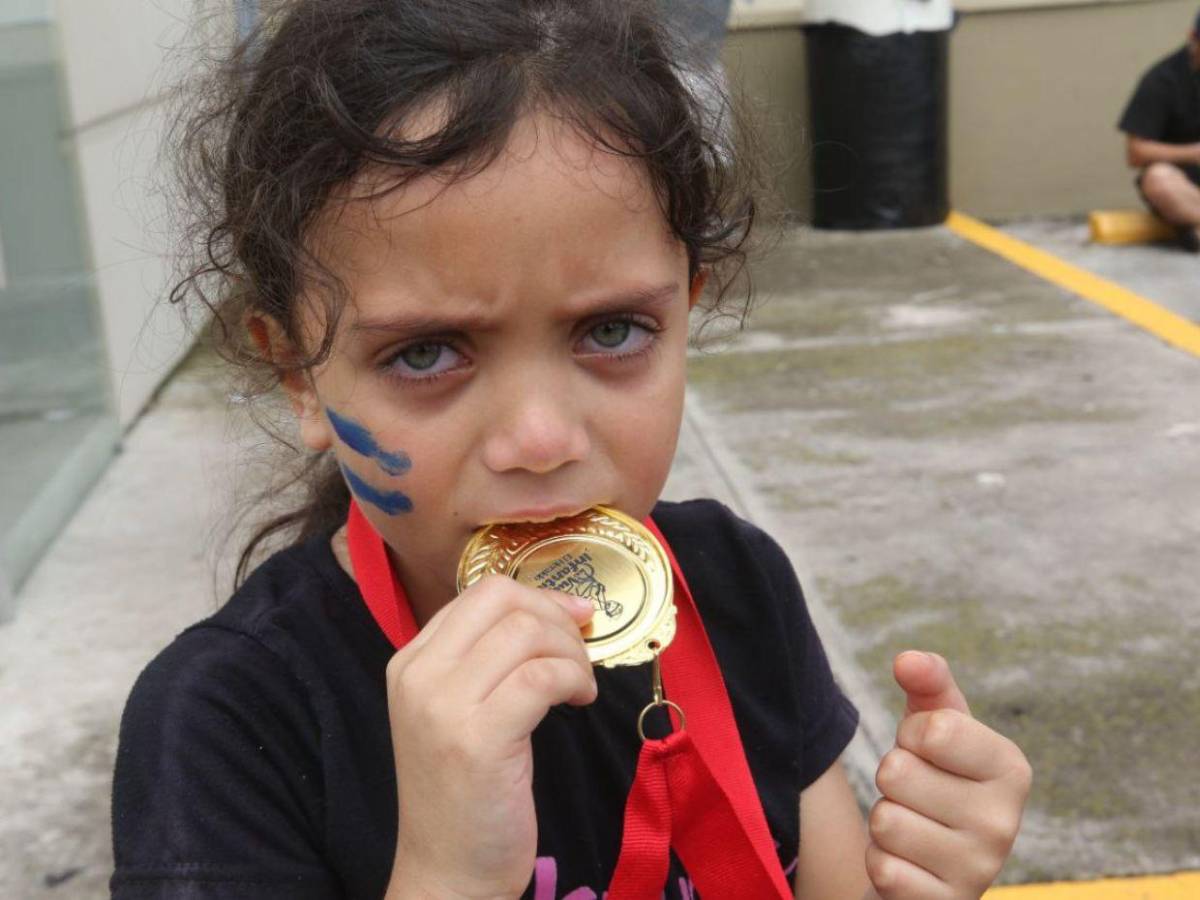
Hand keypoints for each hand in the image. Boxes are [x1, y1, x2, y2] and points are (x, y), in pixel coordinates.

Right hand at [383, 576, 596, 898]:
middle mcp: (419, 675)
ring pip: (527, 633)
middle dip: (557, 616)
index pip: (480, 592)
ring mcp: (444, 705)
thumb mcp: (457, 713)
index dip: (537, 596)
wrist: (447, 872)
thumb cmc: (463, 794)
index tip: (571, 618)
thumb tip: (554, 609)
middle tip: (580, 653)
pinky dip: (574, 680)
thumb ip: (484, 661)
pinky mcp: (478, 738)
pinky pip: (543, 676)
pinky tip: (580, 702)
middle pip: (504, 600)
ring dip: (571, 652)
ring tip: (580, 685)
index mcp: (410, 662)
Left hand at [865, 651, 1031, 899]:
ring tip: (912, 826)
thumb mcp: (933, 725)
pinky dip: (882, 862)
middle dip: (892, 779)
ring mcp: (978, 871)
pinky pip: (883, 869)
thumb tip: (907, 660)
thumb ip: (928, 682)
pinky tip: (908, 864)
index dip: (911, 735)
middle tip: (916, 794)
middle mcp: (1005, 822)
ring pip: (885, 821)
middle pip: (897, 772)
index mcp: (1011, 768)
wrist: (930, 863)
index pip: (931, 729)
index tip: (928, 753)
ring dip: (884, 820)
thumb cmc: (934, 777)